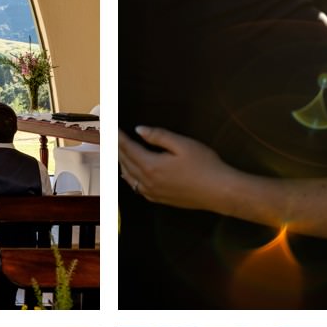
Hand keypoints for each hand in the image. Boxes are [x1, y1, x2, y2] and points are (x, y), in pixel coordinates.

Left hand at [117, 125, 231, 209]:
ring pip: (128, 176)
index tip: (111, 128)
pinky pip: (136, 187)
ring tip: (116, 152)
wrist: (218, 191)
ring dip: (121, 162)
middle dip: (116, 148)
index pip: (128, 148)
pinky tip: (128, 173)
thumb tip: (139, 130)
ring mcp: (151, 192)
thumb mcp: (182, 144)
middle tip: (109, 138)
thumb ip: (159, 136)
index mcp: (151, 165)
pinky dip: (129, 177)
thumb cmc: (204, 166)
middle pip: (125, 162)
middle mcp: (147, 181)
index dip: (118, 137)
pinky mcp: (158, 199)